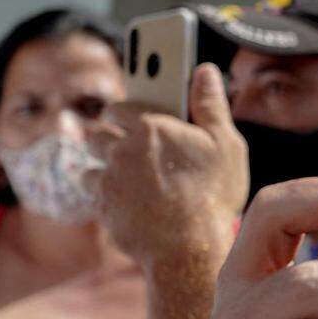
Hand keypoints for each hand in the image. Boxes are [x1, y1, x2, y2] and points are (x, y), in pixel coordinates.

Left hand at [90, 63, 247, 264]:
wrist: (190, 248)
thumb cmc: (213, 194)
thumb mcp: (226, 144)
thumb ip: (211, 105)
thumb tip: (205, 70)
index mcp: (151, 127)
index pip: (119, 108)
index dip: (122, 113)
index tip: (128, 118)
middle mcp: (122, 149)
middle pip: (98, 134)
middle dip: (109, 138)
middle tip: (129, 149)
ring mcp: (109, 180)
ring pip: (91, 164)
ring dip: (103, 167)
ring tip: (126, 175)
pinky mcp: (102, 207)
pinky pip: (93, 194)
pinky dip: (104, 194)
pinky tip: (125, 200)